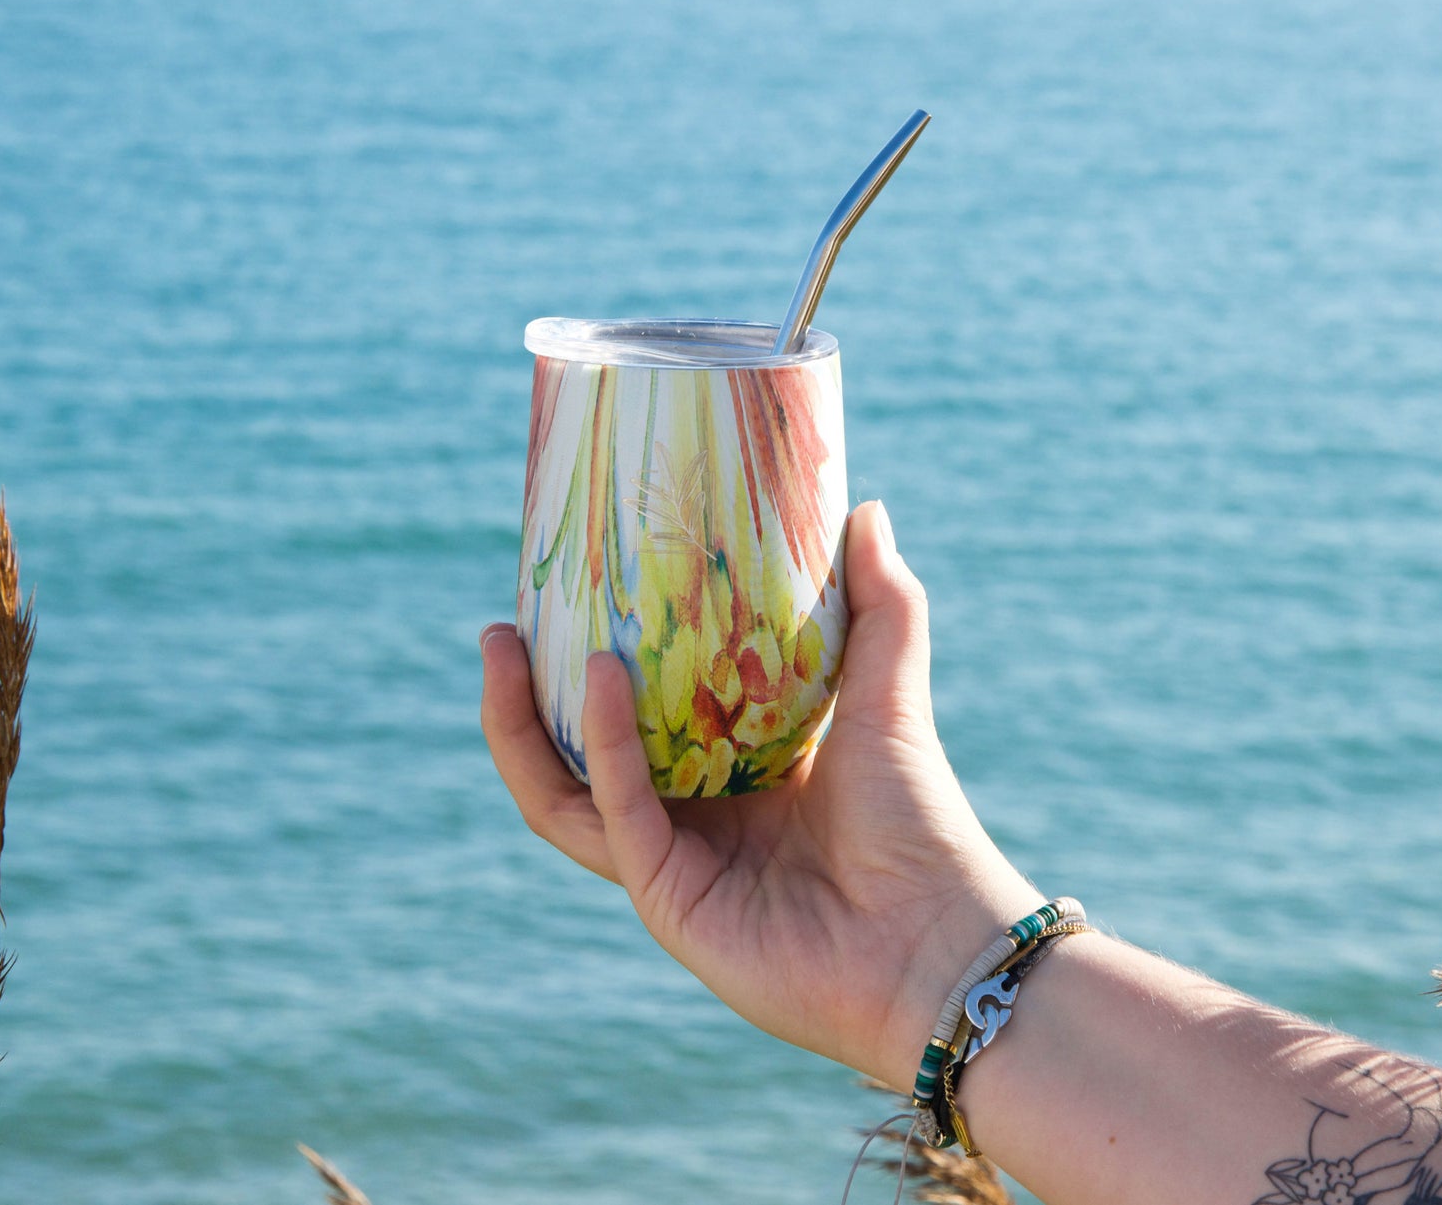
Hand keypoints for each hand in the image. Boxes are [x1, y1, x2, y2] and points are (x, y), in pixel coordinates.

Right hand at [480, 499, 1041, 1089]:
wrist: (938, 936)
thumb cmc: (921, 819)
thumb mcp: (888, 691)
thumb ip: (881, 605)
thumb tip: (866, 506)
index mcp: (732, 774)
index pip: (640, 713)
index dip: (594, 661)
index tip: (565, 594)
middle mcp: (691, 819)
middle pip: (576, 754)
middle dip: (528, 694)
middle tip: (506, 618)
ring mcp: (672, 863)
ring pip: (562, 793)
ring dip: (523, 724)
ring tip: (503, 645)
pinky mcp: (667, 899)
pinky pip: (613, 812)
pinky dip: (599, 745)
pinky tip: (597, 677)